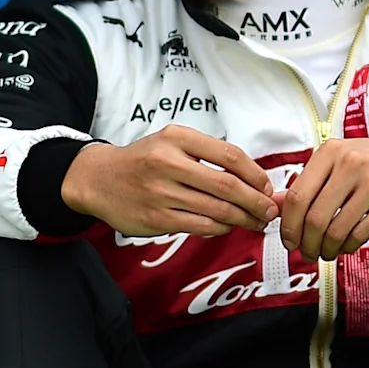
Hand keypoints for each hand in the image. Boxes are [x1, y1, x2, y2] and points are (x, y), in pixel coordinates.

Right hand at [58, 125, 279, 238]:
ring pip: (217, 211)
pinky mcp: (156, 218)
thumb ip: (210, 156)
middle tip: (270, 210)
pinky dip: (221, 229)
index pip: (230, 156)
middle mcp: (168, 163)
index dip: (255, 175)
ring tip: (255, 222)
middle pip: (227, 186)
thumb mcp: (172, 143)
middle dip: (256, 202)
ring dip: (243, 219)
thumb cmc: (143, 160)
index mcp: (177, 138)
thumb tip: (256, 179)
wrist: (98, 179)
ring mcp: (161, 193)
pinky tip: (227, 226)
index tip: (267, 187)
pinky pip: (200, 227)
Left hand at [278, 129, 368, 262]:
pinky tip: (348, 245)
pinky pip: (360, 234)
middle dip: (307, 244)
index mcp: (331, 152)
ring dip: (328, 249)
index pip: (298, 196)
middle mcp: (351, 163)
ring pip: (336, 230)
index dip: (289, 225)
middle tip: (307, 253)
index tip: (289, 241)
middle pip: (314, 217)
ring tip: (328, 252)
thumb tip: (277, 204)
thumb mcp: (341, 160)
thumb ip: (310, 182)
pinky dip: (349, 246)